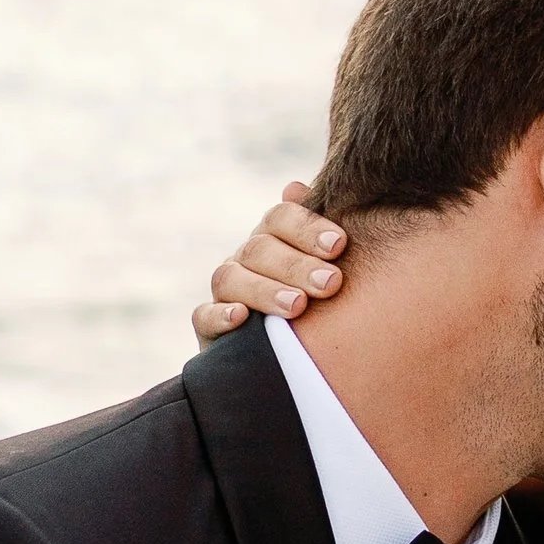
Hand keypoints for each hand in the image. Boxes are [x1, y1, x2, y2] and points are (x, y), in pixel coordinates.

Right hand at [192, 177, 346, 339]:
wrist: (298, 356)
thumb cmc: (326, 305)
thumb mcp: (332, 267)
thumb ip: (325, 233)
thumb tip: (296, 187)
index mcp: (274, 237)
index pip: (281, 217)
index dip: (308, 227)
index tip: (340, 244)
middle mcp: (245, 259)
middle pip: (260, 248)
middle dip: (296, 265)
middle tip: (331, 283)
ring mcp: (225, 292)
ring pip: (231, 278)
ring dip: (265, 290)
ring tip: (298, 306)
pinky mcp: (209, 327)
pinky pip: (204, 316)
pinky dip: (220, 315)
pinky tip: (241, 317)